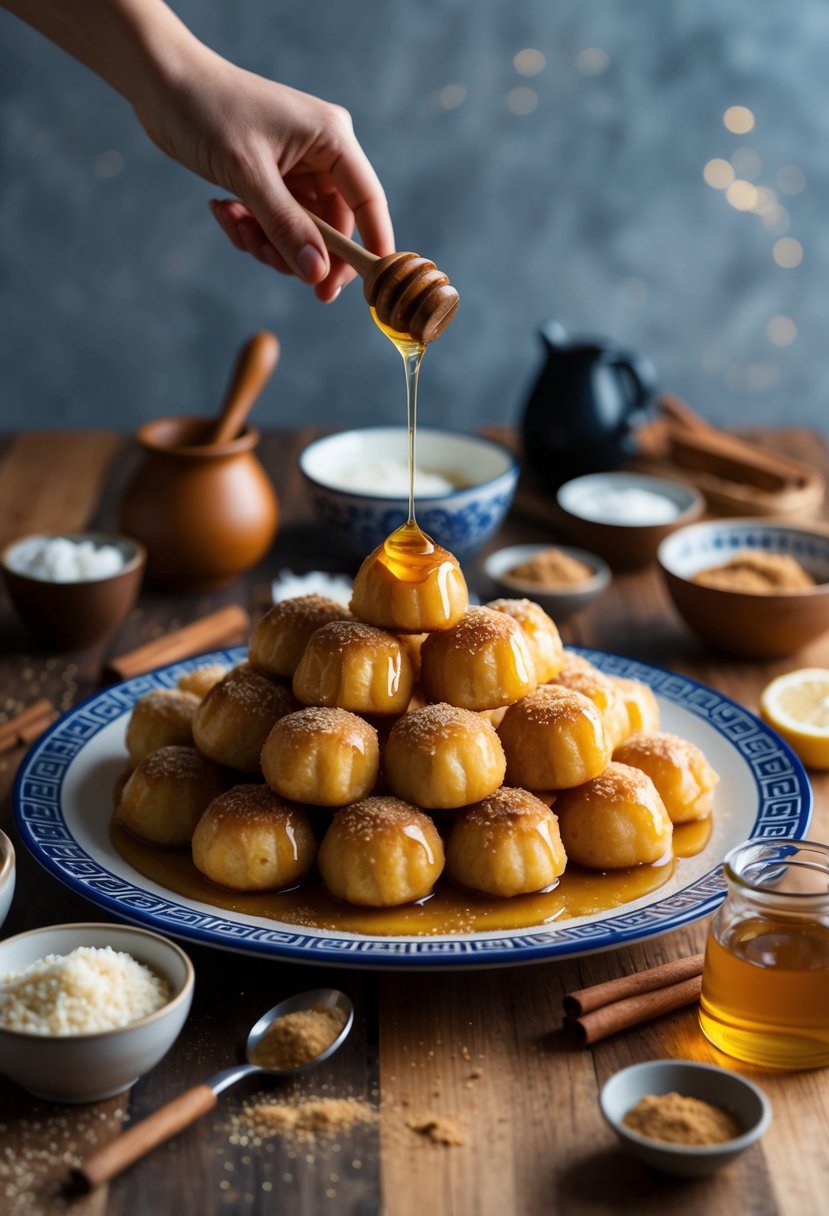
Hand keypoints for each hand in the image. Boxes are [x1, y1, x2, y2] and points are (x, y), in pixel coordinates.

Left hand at [137, 49, 393, 300]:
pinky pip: (276, 223)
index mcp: (332, 138)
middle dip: (300, 250)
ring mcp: (297, 167)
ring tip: (234, 222)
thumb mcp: (248, 174)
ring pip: (301, 232)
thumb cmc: (207, 110)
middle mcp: (321, 153)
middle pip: (333, 226)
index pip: (368, 201)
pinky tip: (222, 209)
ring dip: (268, 241)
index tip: (366, 290)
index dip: (370, 246)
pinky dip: (252, 228)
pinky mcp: (272, 178)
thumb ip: (286, 227)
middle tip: (268, 259)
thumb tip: (318, 274)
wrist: (161, 81)